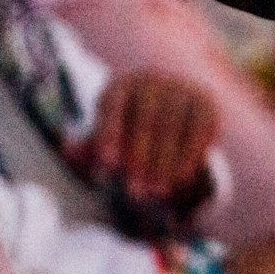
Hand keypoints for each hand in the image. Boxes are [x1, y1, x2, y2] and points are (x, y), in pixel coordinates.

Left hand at [82, 74, 219, 205]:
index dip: (109, 135)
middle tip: (135, 192)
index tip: (106, 166)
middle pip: (145, 120)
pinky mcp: (206, 102)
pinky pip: (199, 130)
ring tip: (158, 193)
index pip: (112, 108)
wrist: (172, 105)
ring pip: (173, 128)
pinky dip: (190, 157)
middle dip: (140, 159)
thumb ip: (89, 146)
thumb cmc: (129, 128)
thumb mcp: (108, 136)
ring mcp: (182, 88)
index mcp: (121, 85)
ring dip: (166, 164)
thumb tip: (69, 150)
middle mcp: (152, 80)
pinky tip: (182, 179)